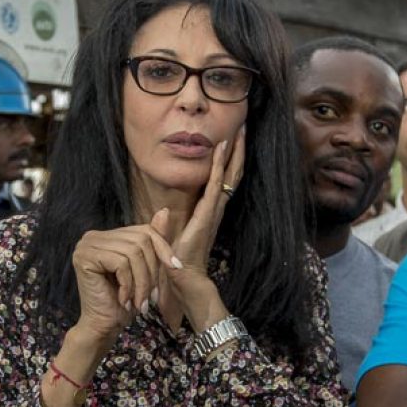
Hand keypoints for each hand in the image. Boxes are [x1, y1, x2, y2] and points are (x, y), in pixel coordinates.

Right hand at [70, 209, 178, 350]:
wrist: (104, 326)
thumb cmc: (125, 301)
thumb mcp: (146, 268)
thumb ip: (153, 240)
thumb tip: (164, 210)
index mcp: (107, 236)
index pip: (143, 231)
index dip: (163, 248)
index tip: (175, 268)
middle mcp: (93, 236)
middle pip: (140, 241)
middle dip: (151, 271)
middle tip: (150, 297)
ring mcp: (86, 245)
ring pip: (132, 253)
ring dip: (141, 282)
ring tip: (139, 302)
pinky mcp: (84, 257)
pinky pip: (120, 263)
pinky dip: (128, 285)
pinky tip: (124, 300)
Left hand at [162, 127, 244, 331]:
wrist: (184, 280)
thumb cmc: (178, 264)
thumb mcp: (171, 239)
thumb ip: (167, 226)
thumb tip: (164, 214)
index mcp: (209, 213)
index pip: (222, 181)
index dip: (228, 161)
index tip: (231, 140)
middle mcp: (216, 209)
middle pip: (231, 174)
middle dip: (238, 150)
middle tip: (242, 126)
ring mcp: (214, 210)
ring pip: (228, 175)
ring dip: (234, 152)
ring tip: (238, 130)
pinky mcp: (207, 213)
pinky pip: (215, 184)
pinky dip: (219, 165)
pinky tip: (222, 148)